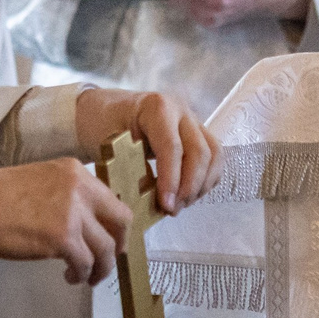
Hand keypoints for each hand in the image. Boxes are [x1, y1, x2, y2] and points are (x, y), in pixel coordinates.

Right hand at [0, 159, 131, 285]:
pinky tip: (70, 277)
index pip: (110, 198)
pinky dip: (81, 274)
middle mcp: (81, 189)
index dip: (113, 223)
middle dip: (119, 244)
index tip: (109, 237)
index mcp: (76, 172)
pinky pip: (85, 263)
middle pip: (121, 220)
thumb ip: (67, 195)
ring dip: (101, 267)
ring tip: (86, 277)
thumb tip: (84, 221)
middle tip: (109, 259)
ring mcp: (74, 214)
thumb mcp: (43, 182)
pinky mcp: (63, 239)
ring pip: (106, 248)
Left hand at [72, 88, 221, 214]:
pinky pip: (214, 158)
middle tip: (173, 209)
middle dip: (189, 187)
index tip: (166, 204)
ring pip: (213, 156)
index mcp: (157, 108)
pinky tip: (188, 195)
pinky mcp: (199, 134)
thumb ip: (129, 167)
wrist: (106, 111)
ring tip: (180, 205)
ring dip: (200, 186)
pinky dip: (206, 180)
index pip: (172, 147)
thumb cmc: (104, 125)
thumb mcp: (110, 143)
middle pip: (199, 152)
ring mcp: (193, 121)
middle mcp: (181, 111)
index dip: (172, 179)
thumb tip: (148, 199)